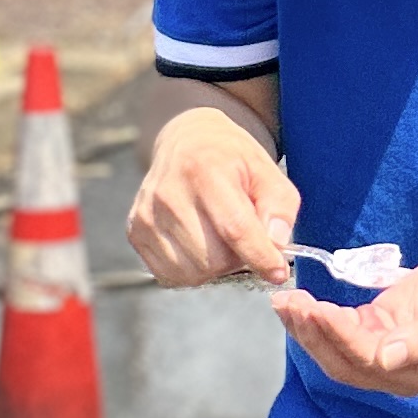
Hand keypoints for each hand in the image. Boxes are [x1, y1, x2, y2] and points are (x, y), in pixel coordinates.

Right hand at [131, 106, 299, 287]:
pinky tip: (199, 244)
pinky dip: (193, 270)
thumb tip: (278, 243)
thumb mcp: (266, 171)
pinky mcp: (137, 232)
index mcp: (204, 170)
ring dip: (215, 266)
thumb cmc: (231, 159)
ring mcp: (147, 215)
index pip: (235, 228)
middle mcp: (169, 193)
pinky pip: (171, 275)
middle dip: (238, 257)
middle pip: (214, 258)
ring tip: (219, 238)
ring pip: (193, 272)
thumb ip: (280, 207)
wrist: (186, 142)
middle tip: (243, 236)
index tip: (278, 272)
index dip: (261, 256)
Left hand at [274, 251, 417, 399]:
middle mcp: (396, 372)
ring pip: (336, 349)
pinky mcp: (378, 327)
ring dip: (309, 328)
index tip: (319, 309)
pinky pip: (342, 328)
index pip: (368, 361)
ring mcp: (385, 351)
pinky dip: (319, 317)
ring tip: (285, 302)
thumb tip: (386, 359)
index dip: (341, 337)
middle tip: (289, 304)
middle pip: (343, 363)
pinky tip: (301, 302)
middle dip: (313, 336)